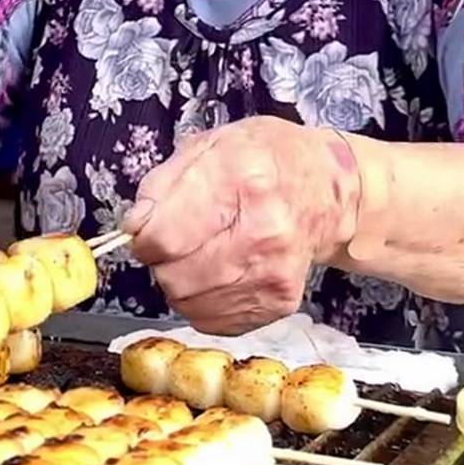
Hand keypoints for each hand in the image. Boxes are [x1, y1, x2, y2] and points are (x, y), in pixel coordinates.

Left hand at [123, 117, 361, 333]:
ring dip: (181, 282)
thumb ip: (161, 185)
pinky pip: (213, 320)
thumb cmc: (268, 160)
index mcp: (240, 180)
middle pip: (174, 277)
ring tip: (201, 252)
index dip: (143, 237)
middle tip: (177, 239)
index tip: (147, 229)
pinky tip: (218, 271)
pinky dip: (203, 300)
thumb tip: (135, 227)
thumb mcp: (209, 145)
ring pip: (189, 303)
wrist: (329, 190)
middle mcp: (263, 231)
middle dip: (162, 261)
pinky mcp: (279, 301)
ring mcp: (274, 272)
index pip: (164, 238)